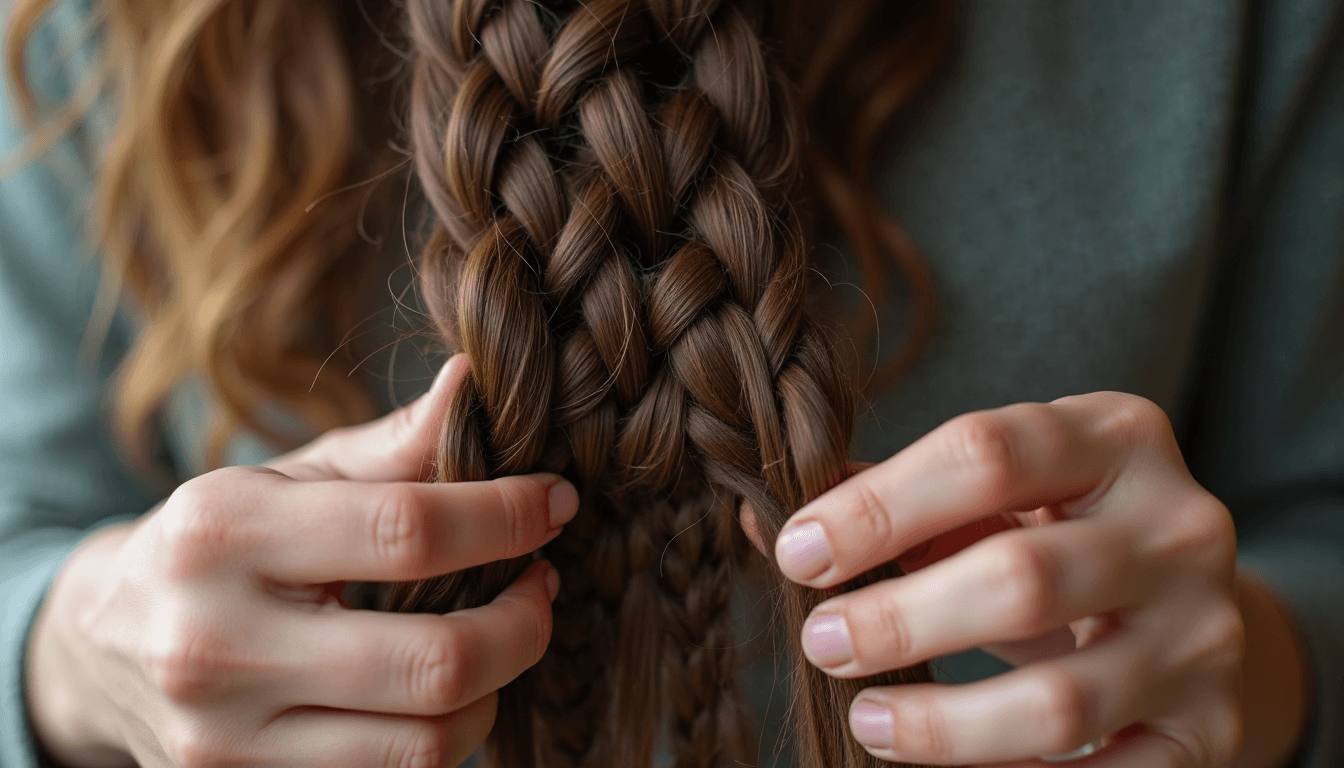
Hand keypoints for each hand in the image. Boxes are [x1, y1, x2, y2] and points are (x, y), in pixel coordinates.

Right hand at [25, 355, 578, 767]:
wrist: (99, 646)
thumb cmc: (217, 543)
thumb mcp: (289, 477)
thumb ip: (391, 444)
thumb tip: (476, 380)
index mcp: (222, 531)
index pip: (406, 530)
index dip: (506, 516)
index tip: (555, 502)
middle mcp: (213, 644)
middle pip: (433, 662)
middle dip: (524, 624)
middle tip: (542, 584)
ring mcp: (223, 739)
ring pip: (423, 745)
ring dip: (495, 690)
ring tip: (501, 639)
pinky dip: (445, 736)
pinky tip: (448, 691)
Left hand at [766, 392, 1257, 766]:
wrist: (1181, 602)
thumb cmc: (1053, 529)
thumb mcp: (990, 493)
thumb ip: (887, 498)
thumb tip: (760, 521)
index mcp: (1114, 436)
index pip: (985, 454)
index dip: (876, 507)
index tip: (797, 554)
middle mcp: (1179, 525)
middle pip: (1021, 578)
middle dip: (898, 620)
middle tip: (820, 641)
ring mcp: (1204, 633)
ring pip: (1059, 701)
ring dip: (940, 725)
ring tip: (866, 721)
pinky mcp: (1211, 728)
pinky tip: (945, 766)